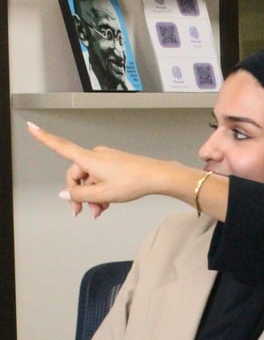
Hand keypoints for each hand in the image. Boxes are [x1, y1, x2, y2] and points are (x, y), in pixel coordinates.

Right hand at [26, 122, 185, 217]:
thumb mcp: (102, 194)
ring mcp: (107, 159)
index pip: (61, 146)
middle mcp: (96, 155)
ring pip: (90, 179)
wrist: (157, 176)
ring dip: (92, 195)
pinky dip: (101, 190)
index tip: (31, 127)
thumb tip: (65, 194)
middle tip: (85, 212)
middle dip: (79, 194)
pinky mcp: (116, 163)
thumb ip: (80, 195)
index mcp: (89, 159)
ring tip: (100, 210)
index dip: (44, 138)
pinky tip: (107, 203)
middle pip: (77, 175)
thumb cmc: (133, 181)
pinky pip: (101, 177)